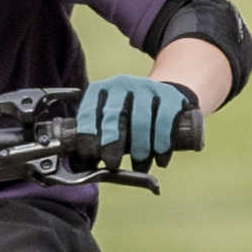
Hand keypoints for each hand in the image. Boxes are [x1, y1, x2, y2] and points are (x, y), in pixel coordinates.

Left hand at [75, 70, 195, 171]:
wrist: (161, 97)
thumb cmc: (127, 117)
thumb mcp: (109, 121)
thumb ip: (96, 140)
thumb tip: (81, 167)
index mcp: (100, 90)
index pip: (88, 111)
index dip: (86, 136)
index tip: (89, 157)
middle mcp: (121, 85)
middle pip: (114, 114)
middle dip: (111, 142)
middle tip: (112, 164)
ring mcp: (146, 88)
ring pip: (141, 120)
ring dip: (140, 148)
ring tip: (139, 167)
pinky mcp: (170, 96)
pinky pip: (165, 122)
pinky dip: (162, 144)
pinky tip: (160, 159)